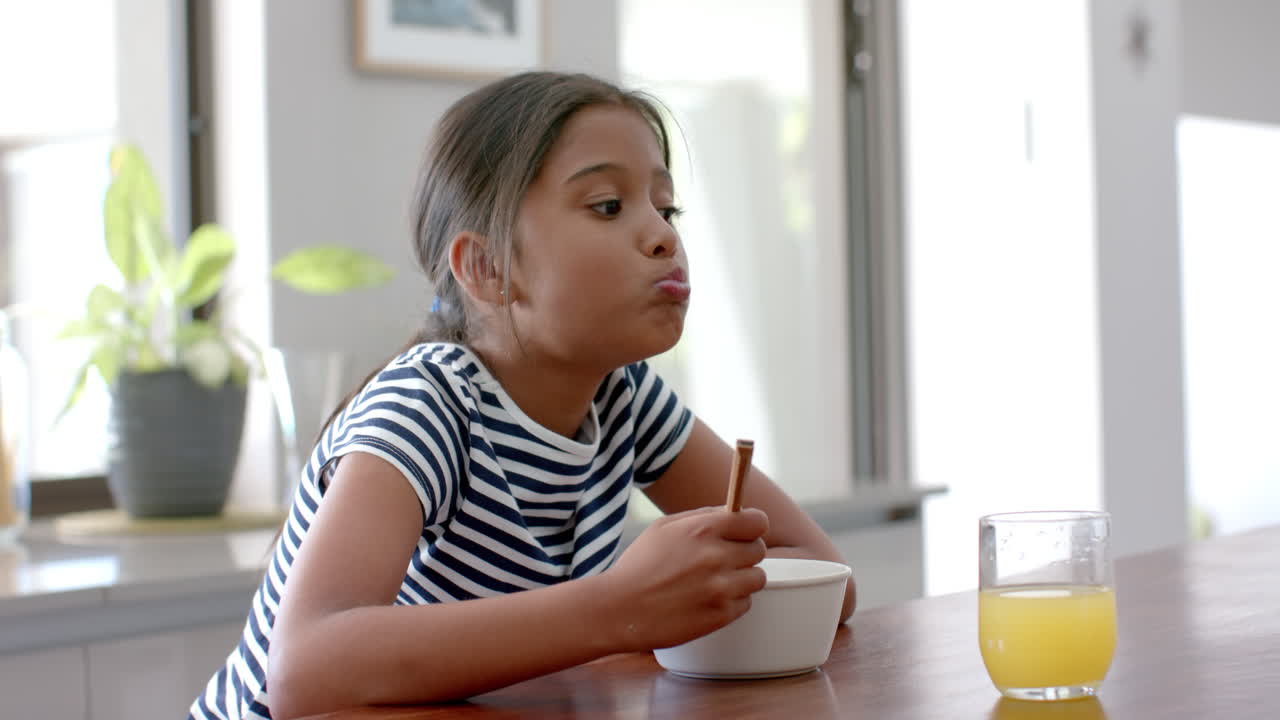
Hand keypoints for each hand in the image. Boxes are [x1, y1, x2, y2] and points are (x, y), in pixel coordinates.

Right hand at [600, 506, 768, 652]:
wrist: (620, 609)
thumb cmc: (640, 565)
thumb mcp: (664, 527)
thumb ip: (702, 516)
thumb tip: (732, 512)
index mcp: (703, 530)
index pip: (757, 521)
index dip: (752, 526)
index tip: (744, 532)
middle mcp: (716, 557)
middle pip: (759, 549)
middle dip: (744, 552)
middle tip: (724, 559)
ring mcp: (721, 589)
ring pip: (757, 578)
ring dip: (742, 578)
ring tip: (716, 581)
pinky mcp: (720, 615)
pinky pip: (745, 603)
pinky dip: (732, 602)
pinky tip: (708, 599)